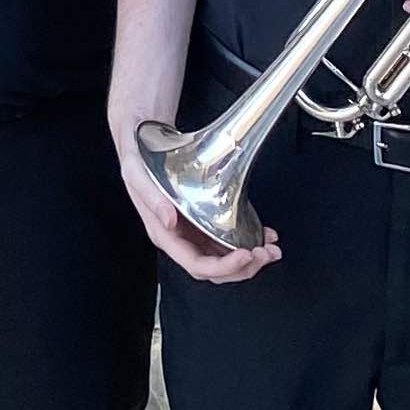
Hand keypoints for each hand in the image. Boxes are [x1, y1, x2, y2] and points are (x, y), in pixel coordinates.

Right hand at [110, 106, 280, 284]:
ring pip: (225, 258)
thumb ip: (151, 197)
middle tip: (267, 254)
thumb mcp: (137, 172)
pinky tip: (264, 233)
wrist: (139, 140)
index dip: (223, 267)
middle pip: (215, 269)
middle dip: (244, 267)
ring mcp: (194, 231)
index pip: (196, 265)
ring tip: (272, 250)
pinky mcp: (204, 220)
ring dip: (251, 260)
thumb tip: (169, 221)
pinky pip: (228, 240)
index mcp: (164, 235)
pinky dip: (249, 241)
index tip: (246, 255)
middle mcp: (181, 239)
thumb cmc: (137, 158)